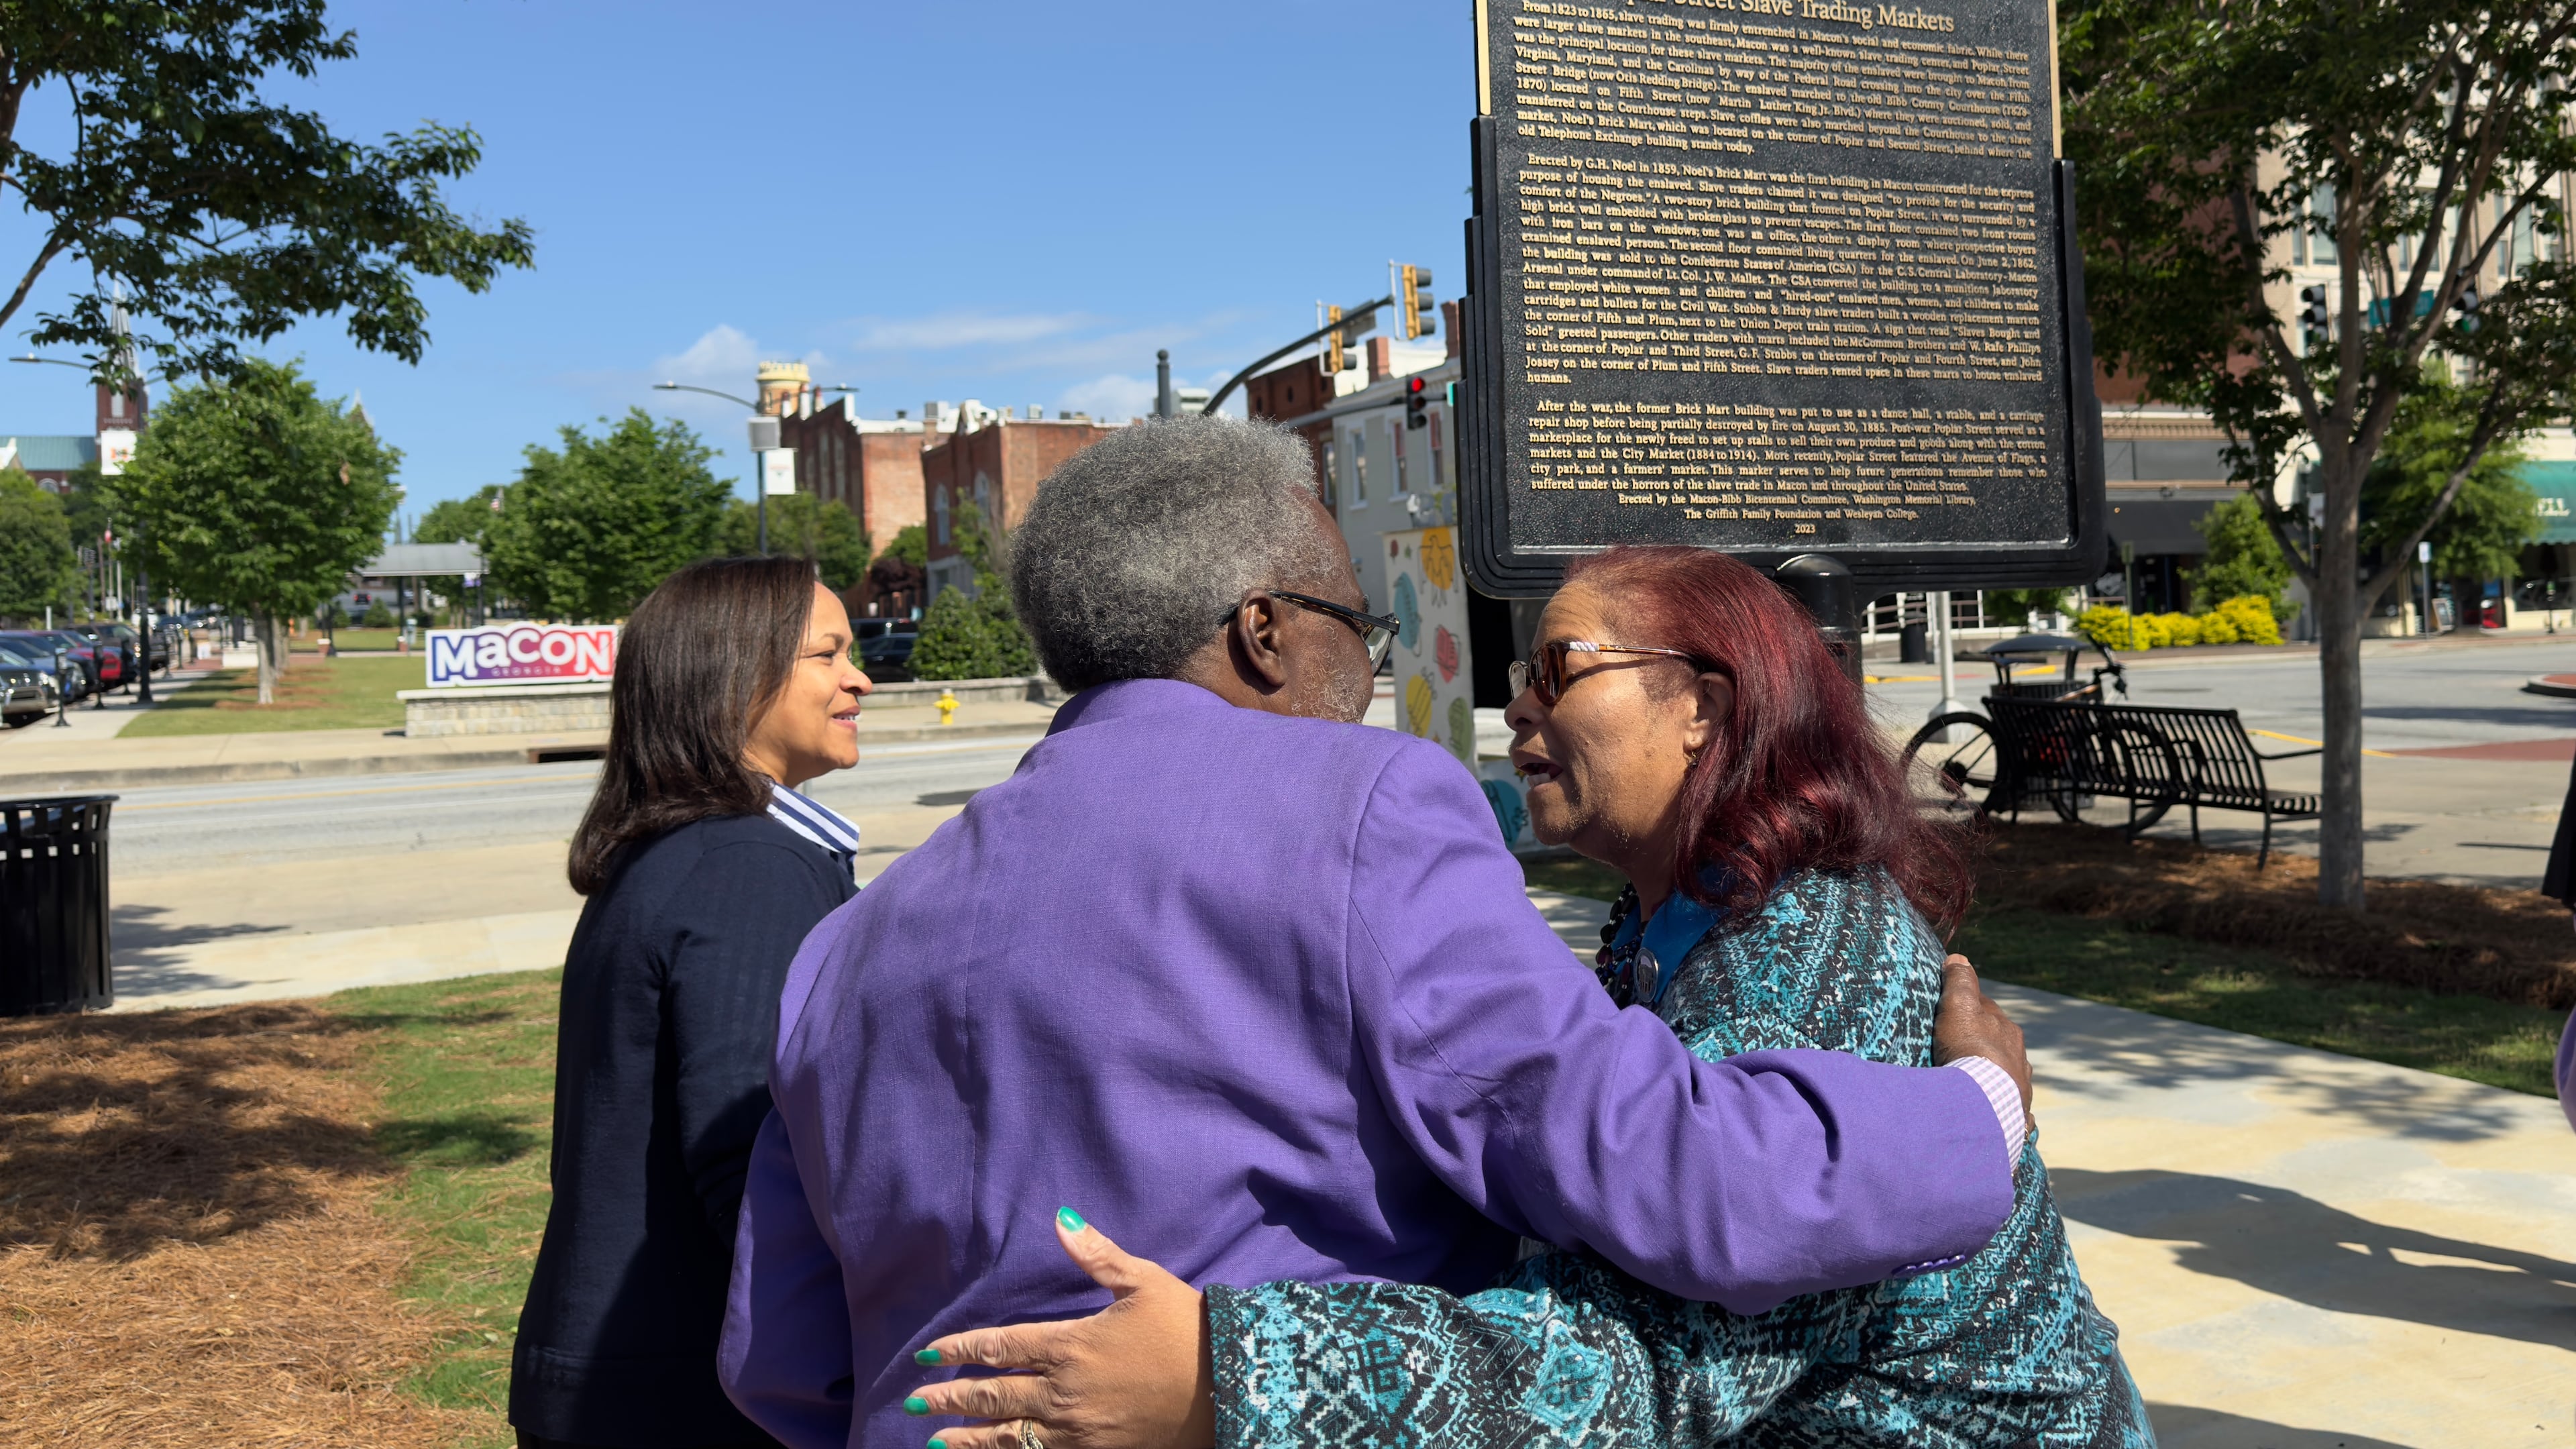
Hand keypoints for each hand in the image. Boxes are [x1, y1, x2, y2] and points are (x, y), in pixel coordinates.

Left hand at [903, 1211, 1213, 1448]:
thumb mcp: (1143, 1282)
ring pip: (1010, 1435)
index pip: (1002, 1346)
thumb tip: (1061, 1218)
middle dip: (952, 1397)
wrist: (1229, 1385)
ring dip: (970, 1438)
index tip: (929, 1354)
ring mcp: (1079, 1430)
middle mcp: (1065, 1391)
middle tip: (918, 1402)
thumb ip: (1096, 1255)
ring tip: (937, 1441)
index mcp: (1071, 1345)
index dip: (962, 1350)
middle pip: (995, 1395)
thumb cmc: (1186, 1328)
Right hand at [1930, 953, 2030, 1114]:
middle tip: (1956, 1051)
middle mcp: (2019, 1056)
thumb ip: (1960, 982)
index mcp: (2007, 1030)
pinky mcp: (2017, 1112)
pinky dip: (1998, 1102)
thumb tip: (1959, 958)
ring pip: (2006, 1073)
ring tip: (1970, 1083)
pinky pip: (2008, 1104)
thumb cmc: (1969, 1051)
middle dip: (1982, 1044)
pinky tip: (1987, 1108)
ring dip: (1992, 1074)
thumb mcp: (1959, 1008)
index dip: (1968, 1010)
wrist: (1984, 1103)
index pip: (1987, 1011)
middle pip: (1999, 1043)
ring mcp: (2019, 1085)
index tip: (1950, 1015)